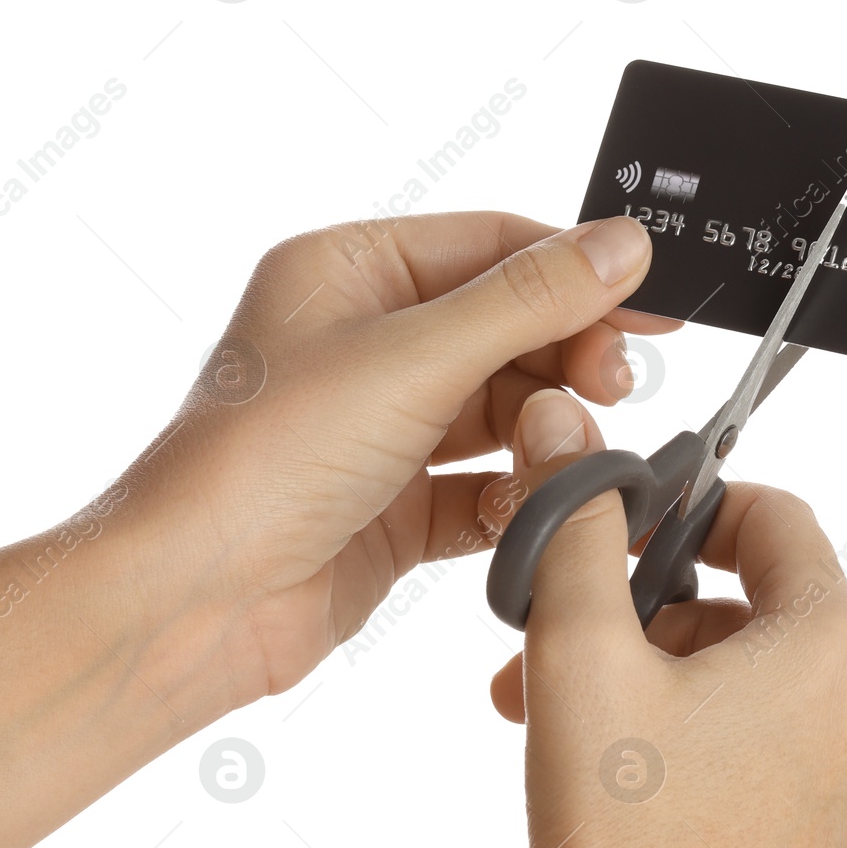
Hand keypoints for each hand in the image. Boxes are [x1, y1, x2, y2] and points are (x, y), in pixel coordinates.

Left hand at [118, 211, 671, 710]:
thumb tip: (621, 245)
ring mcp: (378, 430)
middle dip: (567, 356)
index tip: (652, 306)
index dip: (578, 272)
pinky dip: (517, 495)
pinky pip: (483, 489)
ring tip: (575, 449)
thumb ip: (527, 302)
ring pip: (501, 411)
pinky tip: (536, 504)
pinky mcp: (393, 508)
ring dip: (547, 429)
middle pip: (506, 329)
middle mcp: (361, 344)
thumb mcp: (410, 359)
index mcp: (346, 273)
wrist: (194, 602)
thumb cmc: (260, 463)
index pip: (492, 247)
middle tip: (615, 385)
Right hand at [464, 392, 846, 847]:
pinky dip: (682, 744)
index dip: (685, 506)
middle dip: (638, 613)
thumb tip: (562, 428)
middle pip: (748, 606)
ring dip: (647, 682)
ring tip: (550, 722)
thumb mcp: (579, 657)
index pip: (774, 516)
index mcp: (832, 646)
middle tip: (551, 647)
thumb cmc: (626, 843)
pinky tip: (602, 781)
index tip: (615, 531)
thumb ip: (571, 529)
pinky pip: (756, 757)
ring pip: (744, 687)